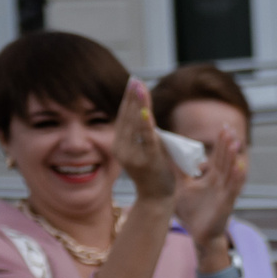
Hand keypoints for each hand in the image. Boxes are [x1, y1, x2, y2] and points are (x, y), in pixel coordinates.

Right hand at [111, 77, 176, 203]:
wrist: (157, 198)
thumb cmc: (154, 172)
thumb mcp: (144, 149)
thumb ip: (142, 133)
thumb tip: (144, 110)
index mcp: (119, 145)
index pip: (124, 117)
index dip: (128, 99)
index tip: (134, 81)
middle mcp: (122, 149)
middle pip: (128, 117)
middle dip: (132, 97)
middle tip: (136, 79)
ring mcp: (133, 156)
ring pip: (136, 125)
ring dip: (139, 105)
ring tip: (140, 88)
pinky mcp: (148, 161)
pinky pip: (147, 140)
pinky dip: (147, 125)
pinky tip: (147, 112)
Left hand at [174, 126, 248, 252]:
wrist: (200, 234)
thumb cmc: (193, 213)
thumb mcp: (182, 188)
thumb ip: (179, 172)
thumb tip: (167, 156)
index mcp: (212, 178)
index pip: (218, 156)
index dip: (221, 143)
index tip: (222, 127)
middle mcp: (220, 183)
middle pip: (225, 160)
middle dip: (227, 144)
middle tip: (228, 128)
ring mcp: (225, 192)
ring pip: (230, 171)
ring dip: (233, 157)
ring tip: (234, 142)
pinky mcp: (226, 203)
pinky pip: (233, 189)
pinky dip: (237, 178)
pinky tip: (239, 167)